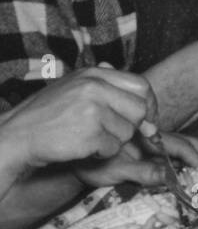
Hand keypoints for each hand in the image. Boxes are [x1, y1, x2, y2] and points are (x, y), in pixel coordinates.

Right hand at [0, 66, 158, 174]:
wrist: (16, 135)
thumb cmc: (49, 116)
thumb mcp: (76, 91)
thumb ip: (111, 94)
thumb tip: (149, 115)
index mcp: (93, 74)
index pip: (141, 85)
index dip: (149, 105)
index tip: (146, 120)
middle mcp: (94, 88)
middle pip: (140, 110)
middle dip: (132, 126)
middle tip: (110, 133)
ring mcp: (92, 110)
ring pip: (127, 132)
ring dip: (112, 142)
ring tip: (86, 137)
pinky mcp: (90, 133)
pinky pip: (113, 149)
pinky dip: (101, 154)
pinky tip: (81, 147)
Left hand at [74, 128, 197, 189]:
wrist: (74, 159)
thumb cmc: (90, 164)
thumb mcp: (116, 170)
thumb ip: (144, 173)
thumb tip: (172, 179)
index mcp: (148, 140)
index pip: (182, 147)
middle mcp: (155, 140)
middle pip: (191, 144)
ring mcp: (155, 148)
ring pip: (187, 150)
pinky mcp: (153, 156)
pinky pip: (177, 158)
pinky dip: (192, 168)